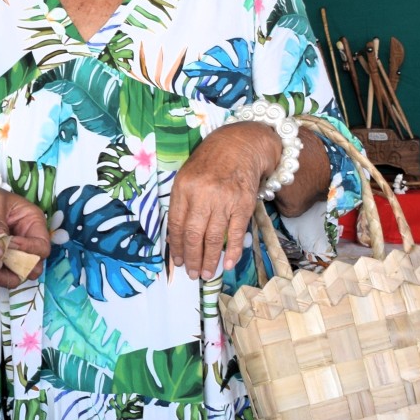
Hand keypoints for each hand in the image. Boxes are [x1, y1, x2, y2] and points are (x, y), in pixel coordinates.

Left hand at [0, 184, 51, 286]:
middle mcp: (26, 241)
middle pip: (33, 267)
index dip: (29, 250)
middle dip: (18, 269)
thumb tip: (1, 244)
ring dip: (4, 277)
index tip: (9, 245)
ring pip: (17, 276)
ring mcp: (13, 254)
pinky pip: (1, 278)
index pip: (42, 246)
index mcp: (32, 223)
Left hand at [168, 122, 279, 279]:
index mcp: (184, 187)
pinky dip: (232, 251)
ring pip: (214, 237)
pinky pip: (236, 233)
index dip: (176, 247)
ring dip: (210, 260)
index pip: (177, 224)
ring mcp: (224, 200)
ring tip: (206, 274)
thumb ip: (181, 204)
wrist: (239, 146)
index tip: (178, 262)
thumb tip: (176, 238)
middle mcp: (203, 194)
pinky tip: (227, 264)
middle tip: (192, 274)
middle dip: (192, 259)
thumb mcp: (187, 177)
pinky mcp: (243, 204)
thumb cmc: (209, 164)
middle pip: (194, 234)